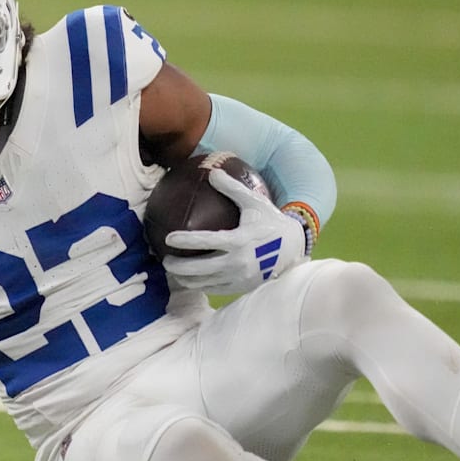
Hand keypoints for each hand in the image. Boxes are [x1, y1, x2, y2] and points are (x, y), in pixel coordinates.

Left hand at [162, 169, 307, 293]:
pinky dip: (199, 285)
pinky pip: (214, 289)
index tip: (168, 238)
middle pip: (199, 269)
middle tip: (165, 259)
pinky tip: (189, 279)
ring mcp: (240, 278)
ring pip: (204, 283)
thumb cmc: (271, 222)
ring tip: (172, 271)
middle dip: (177, 266)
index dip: (185, 240)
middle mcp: (239, 262)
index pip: (206, 241)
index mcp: (240, 240)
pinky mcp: (242, 288)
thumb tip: (212, 171)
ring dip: (184, 278)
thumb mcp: (254, 202)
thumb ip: (232, 188)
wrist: (295, 248)